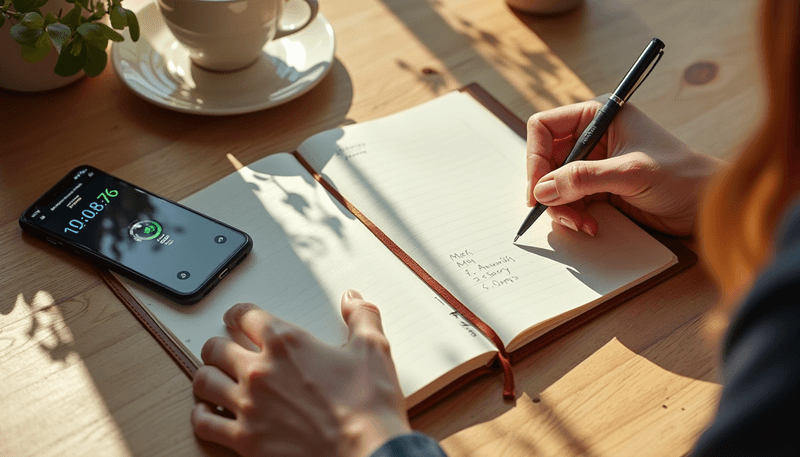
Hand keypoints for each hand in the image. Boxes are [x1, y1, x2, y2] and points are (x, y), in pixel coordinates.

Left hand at [191, 290, 409, 456]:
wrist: (367, 453)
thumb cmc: (369, 406)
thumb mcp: (373, 350)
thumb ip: (361, 316)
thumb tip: (351, 298)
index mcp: (287, 343)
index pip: (245, 315)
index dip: (238, 313)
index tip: (237, 317)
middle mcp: (260, 371)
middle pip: (215, 347)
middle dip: (218, 345)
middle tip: (225, 349)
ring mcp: (248, 406)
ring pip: (204, 381)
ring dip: (207, 376)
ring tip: (215, 378)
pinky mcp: (245, 439)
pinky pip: (205, 422)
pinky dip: (202, 415)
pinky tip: (210, 412)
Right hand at [526, 98, 726, 235]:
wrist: (706, 204)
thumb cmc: (680, 175)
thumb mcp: (629, 173)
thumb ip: (583, 178)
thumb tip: (542, 190)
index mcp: (598, 116)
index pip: (545, 127)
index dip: (536, 157)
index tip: (537, 187)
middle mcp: (592, 137)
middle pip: (545, 160)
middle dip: (548, 189)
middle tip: (557, 211)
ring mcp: (594, 164)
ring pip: (554, 185)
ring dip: (561, 208)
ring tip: (581, 223)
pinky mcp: (598, 188)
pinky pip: (569, 201)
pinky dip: (573, 216)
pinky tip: (590, 225)